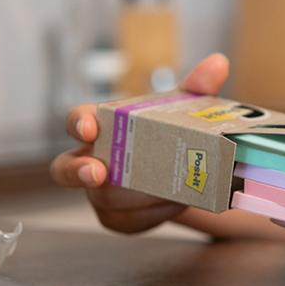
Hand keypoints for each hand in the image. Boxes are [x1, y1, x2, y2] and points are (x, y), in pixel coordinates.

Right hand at [50, 53, 229, 233]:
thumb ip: (197, 86)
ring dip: (137, 194)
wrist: (181, 172)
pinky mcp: (118, 219)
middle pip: (66, 168)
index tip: (89, 128)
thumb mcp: (183, 109)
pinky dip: (155, 213)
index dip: (78, 123)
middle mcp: (92, 159)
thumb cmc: (168, 133)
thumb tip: (217, 64)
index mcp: (103, 125)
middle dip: (79, 171)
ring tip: (170, 187)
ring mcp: (100, 193)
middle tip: (98, 172)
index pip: (77, 120)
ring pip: (106, 199)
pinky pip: (130, 221)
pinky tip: (175, 203)